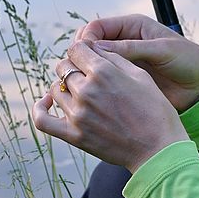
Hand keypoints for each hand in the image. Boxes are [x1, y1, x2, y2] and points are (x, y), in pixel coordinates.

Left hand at [32, 40, 187, 172]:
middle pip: (64, 67)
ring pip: (56, 89)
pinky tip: (48, 102)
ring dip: (65, 87)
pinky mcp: (74, 135)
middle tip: (87, 75)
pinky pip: (43, 120)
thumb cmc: (155, 110)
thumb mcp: (140, 75)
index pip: (76, 48)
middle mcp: (86, 90)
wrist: (158, 149)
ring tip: (80, 92)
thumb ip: (114, 58)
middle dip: (74, 67)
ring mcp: (77, 114)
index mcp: (103, 72)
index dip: (82, 49)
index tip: (89, 56)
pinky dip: (40, 108)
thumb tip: (95, 48)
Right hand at [76, 14, 198, 111]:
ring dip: (85, 71)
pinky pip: (103, 80)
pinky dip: (94, 85)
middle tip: (78, 69)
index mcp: (133, 27)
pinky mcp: (125, 81)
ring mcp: (123, 63)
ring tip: (81, 83)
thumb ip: (131, 48)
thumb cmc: (189, 61)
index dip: (87, 38)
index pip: (98, 27)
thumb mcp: (161, 51)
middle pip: (90, 45)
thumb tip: (96, 48)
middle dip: (81, 55)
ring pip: (93, 65)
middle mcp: (124, 43)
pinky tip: (90, 93)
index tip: (83, 53)